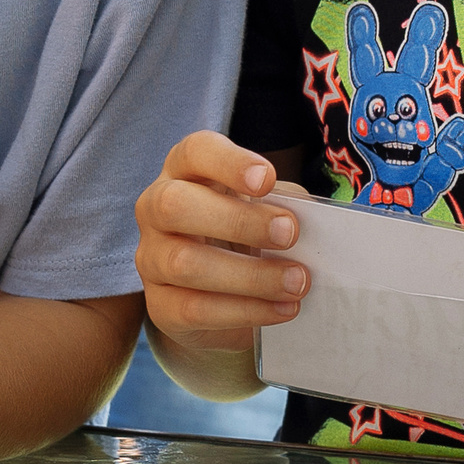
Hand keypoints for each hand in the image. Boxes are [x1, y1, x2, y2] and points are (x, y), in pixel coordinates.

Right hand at [134, 130, 306, 352]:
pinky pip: (194, 309)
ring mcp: (150, 258)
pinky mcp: (159, 306)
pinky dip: (245, 310)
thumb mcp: (267, 206)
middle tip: (289, 234)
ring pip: (185, 264)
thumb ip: (285, 205)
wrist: (220, 293)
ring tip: (297, 282)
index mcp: (186, 170)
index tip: (267, 179)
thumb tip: (313, 222)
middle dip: (237, 220)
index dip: (229, 163)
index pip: (195, 152)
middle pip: (175, 205)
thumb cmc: (248, 232)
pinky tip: (282, 309)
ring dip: (250, 276)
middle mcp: (156, 208)